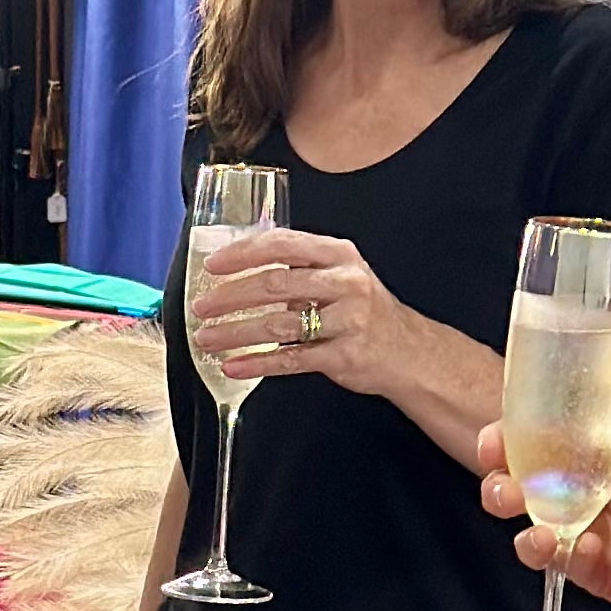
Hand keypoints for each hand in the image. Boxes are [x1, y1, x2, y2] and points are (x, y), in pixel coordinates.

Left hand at [193, 228, 404, 394]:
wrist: (409, 352)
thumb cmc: (364, 310)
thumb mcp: (340, 275)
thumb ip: (298, 267)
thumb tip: (239, 266)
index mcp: (338, 254)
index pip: (282, 244)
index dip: (242, 254)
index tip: (212, 266)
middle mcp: (345, 283)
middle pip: (276, 284)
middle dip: (230, 296)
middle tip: (201, 307)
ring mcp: (348, 321)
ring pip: (279, 325)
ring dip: (236, 333)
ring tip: (206, 338)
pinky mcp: (345, 356)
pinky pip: (292, 360)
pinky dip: (258, 364)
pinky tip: (233, 366)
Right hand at [478, 419, 610, 610]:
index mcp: (606, 452)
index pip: (548, 439)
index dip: (513, 439)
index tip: (494, 441)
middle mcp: (591, 491)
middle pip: (529, 488)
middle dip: (505, 487)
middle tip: (502, 491)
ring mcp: (594, 533)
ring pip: (539, 531)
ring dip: (527, 532)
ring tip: (535, 534)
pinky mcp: (604, 574)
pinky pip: (571, 567)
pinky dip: (567, 560)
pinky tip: (580, 551)